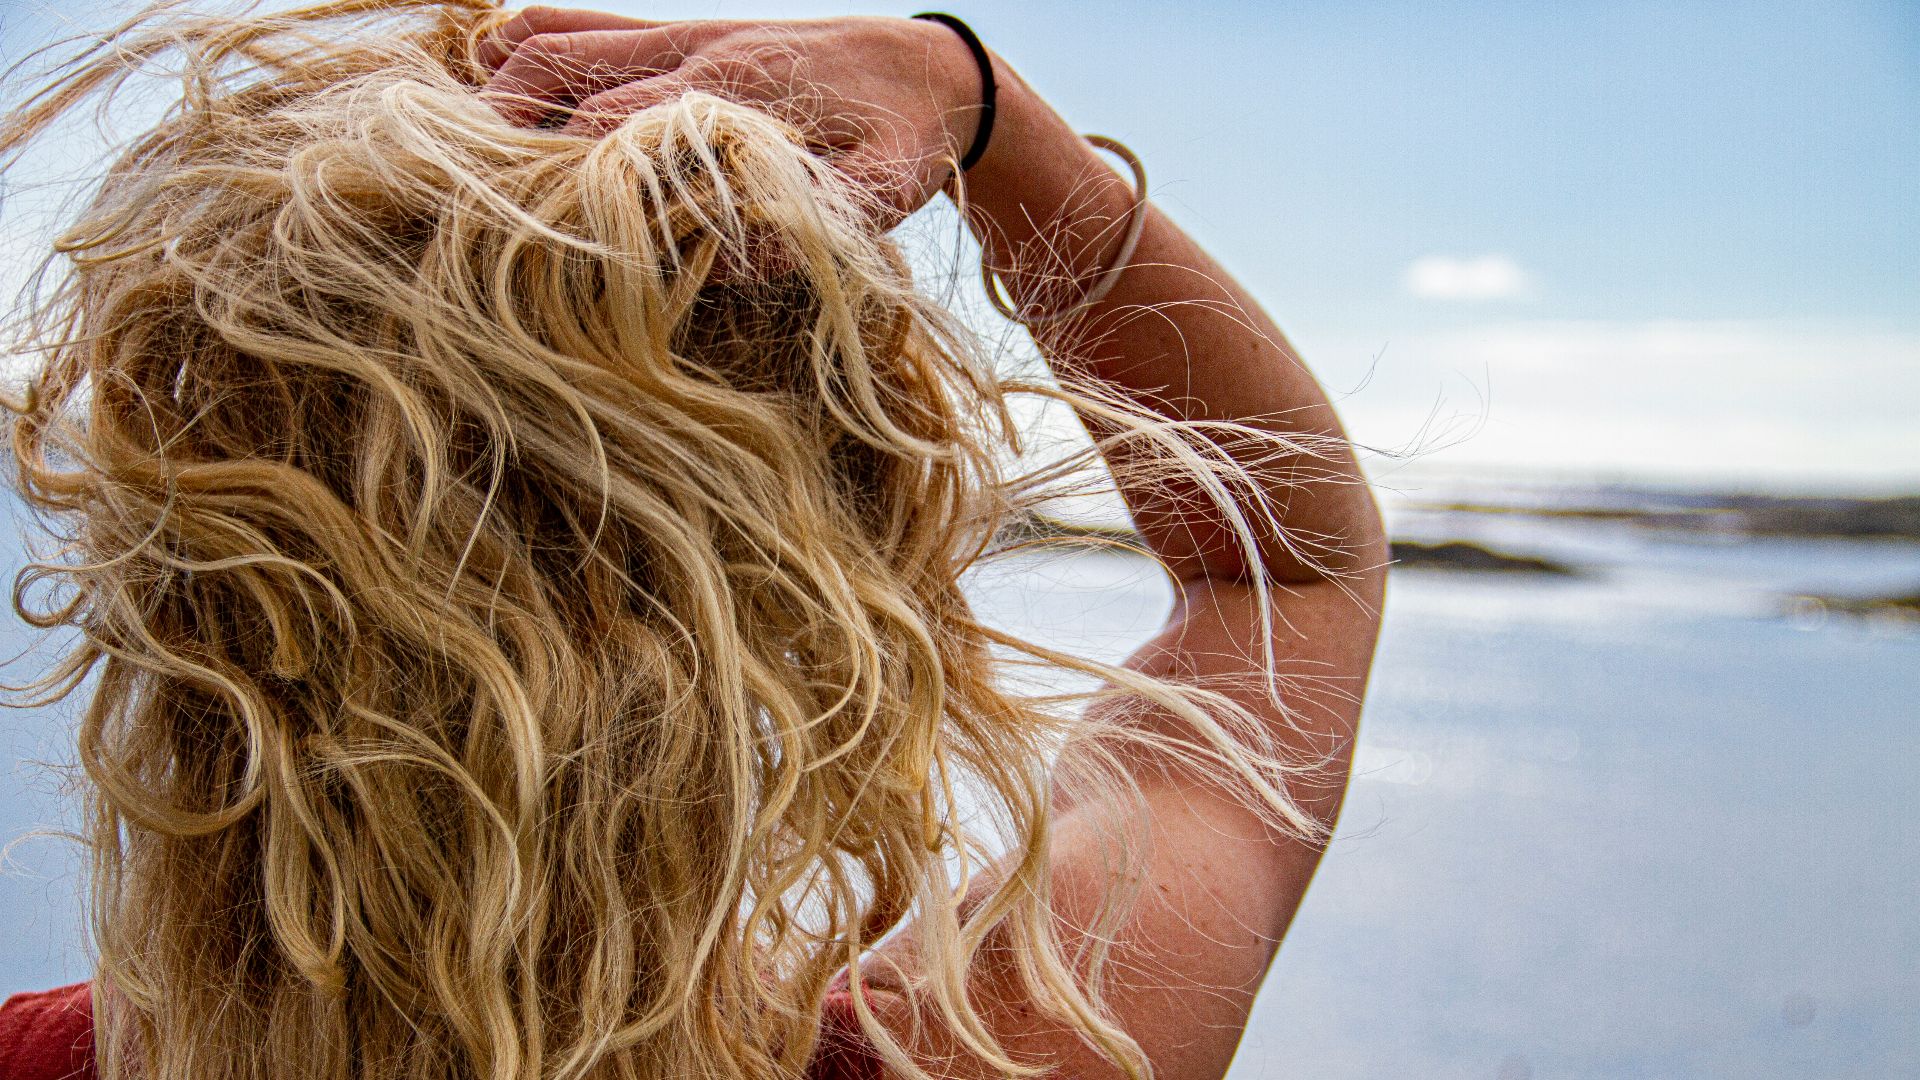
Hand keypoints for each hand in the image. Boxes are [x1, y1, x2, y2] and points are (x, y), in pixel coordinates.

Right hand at [478, 6, 985, 226]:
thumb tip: (729, 266)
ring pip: (558, 42)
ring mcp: (679, 35)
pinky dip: (525, 41)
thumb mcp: (878, 196)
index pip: (616, 130)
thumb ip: (809, 227)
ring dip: (498, 88)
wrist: (931, 70)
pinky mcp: (677, 33)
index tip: (516, 226)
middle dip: (504, 135)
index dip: (560, 176)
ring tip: (451, 149)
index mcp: (733, 94)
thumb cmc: (903, 142)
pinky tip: (487, 77)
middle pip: (564, 79)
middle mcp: (693, 53)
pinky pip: (582, 23)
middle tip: (457, 196)